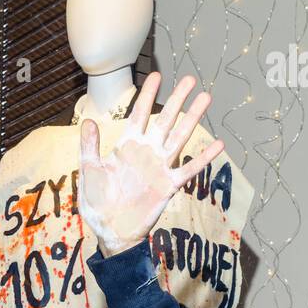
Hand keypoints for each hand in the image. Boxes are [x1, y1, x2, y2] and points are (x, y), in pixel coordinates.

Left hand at [78, 71, 225, 256]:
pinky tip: (218, 145)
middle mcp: (147, 152)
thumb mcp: (89, 172)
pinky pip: (189, 170)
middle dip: (177, 99)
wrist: (111, 231)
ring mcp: (159, 168)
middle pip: (166, 120)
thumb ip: (89, 147)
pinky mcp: (168, 185)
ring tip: (205, 98)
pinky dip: (204, 159)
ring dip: (193, 118)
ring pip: (179, 138)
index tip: (156, 75)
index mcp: (127, 146)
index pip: (140, 114)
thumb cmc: (97, 204)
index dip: (148, 95)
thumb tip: (88, 121)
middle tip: (189, 79)